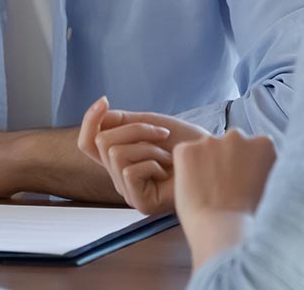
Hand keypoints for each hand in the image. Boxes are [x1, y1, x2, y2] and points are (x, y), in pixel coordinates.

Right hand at [77, 96, 209, 214]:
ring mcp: (128, 192)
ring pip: (115, 154)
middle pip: (103, 142)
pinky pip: (129, 170)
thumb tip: (102, 114)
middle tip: (163, 134)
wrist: (216, 162)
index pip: (87, 143)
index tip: (105, 100)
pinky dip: (152, 162)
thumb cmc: (188, 145)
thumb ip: (123, 122)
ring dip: (148, 147)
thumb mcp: (151, 125)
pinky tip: (168, 170)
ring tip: (168, 155)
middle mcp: (119, 177)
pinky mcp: (139, 203)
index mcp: (119, 160)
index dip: (89, 120)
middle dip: (135, 129)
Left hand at [172, 129, 275, 220]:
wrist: (224, 230)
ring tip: (207, 191)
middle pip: (229, 144)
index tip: (242, 182)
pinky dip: (185, 169)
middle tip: (223, 187)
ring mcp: (210, 141)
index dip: (245, 166)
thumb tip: (255, 168)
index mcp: (263, 144)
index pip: (252, 147)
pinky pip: (184, 155)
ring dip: (205, 163)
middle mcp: (237, 136)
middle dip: (226, 160)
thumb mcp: (271, 187)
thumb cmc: (251, 218)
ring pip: (206, 149)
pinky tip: (193, 189)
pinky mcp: (185, 149)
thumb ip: (262, 169)